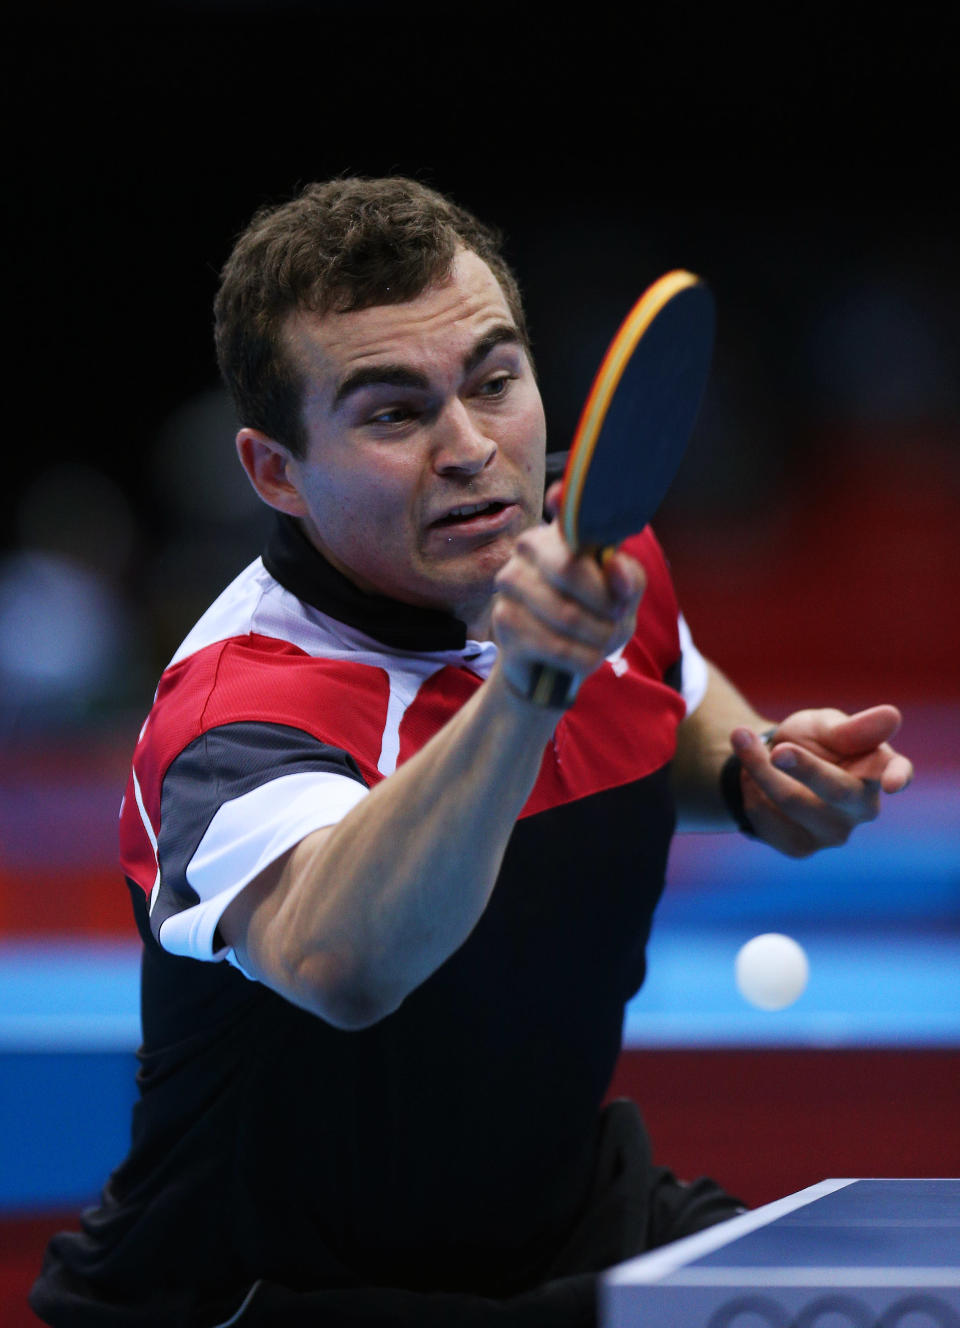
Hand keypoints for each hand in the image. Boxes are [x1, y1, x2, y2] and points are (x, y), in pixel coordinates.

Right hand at [491, 486, 645, 702]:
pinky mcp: (503, 619)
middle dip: (606, 605)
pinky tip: (584, 658)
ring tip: (602, 642)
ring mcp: (510, 581)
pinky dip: (581, 658)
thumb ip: (628, 580)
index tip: (559, 496)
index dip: (563, 500)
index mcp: (562, 532)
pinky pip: (555, 644)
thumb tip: (615, 566)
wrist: (550, 668)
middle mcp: (529, 547)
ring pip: (567, 614)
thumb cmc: (592, 622)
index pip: (562, 505)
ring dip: (598, 637)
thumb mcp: (622, 601)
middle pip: (569, 569)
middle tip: (618, 618)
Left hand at [731, 705, 913, 857]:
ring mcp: (834, 833)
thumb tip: (890, 716)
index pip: (896, 771)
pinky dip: (750, 788)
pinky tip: (754, 781)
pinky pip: (765, 816)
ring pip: (790, 800)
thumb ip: (852, 728)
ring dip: (758, 767)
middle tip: (778, 749)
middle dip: (803, 766)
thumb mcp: (826, 725)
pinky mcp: (801, 847)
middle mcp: (862, 808)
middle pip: (834, 789)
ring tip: (743, 740)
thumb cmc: (813, 741)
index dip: (898, 776)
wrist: (771, 766)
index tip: (893, 783)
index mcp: (878, 769)